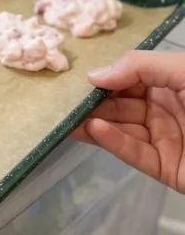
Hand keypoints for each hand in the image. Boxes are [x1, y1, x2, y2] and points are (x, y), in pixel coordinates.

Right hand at [73, 50, 184, 191]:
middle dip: (93, 101)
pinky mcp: (166, 168)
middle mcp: (169, 109)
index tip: (78, 76)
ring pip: (122, 129)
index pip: (130, 76)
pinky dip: (112, 142)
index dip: (105, 76)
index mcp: (175, 82)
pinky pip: (134, 153)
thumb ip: (142, 66)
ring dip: (94, 122)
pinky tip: (93, 130)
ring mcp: (167, 139)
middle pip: (121, 104)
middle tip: (62, 100)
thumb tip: (96, 74)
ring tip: (68, 116)